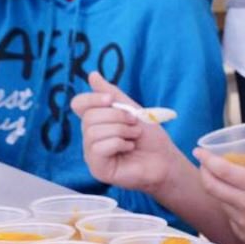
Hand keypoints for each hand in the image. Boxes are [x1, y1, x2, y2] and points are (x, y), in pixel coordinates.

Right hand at [72, 72, 187, 195]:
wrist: (166, 159)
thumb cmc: (150, 137)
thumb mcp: (132, 109)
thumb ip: (112, 93)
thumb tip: (92, 75)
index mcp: (96, 122)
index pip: (79, 104)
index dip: (92, 98)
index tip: (110, 99)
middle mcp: (90, 137)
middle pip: (89, 117)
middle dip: (118, 117)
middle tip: (134, 124)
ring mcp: (92, 154)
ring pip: (94, 132)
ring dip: (122, 130)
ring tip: (134, 137)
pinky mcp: (97, 168)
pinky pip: (99, 148)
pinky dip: (119, 143)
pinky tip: (129, 148)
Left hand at [194, 134, 244, 243]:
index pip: (222, 170)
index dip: (207, 159)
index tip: (199, 151)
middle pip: (211, 186)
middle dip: (204, 172)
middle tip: (206, 165)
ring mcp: (242, 223)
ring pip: (220, 202)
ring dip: (219, 190)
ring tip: (229, 183)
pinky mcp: (243, 235)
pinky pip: (230, 217)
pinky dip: (231, 207)